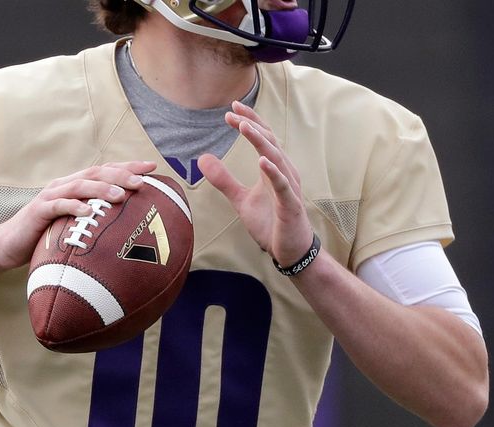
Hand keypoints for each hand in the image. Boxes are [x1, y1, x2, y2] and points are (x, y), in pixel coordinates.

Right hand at [0, 161, 155, 269]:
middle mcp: (64, 186)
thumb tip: (128, 227)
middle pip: (96, 173)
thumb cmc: (45, 236)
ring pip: (80, 186)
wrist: (9, 245)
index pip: (105, 171)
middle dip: (121, 175)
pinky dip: (74, 207)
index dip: (128, 167)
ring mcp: (50, 196)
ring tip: (121, 195)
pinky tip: (89, 212)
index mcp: (75, 187)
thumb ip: (95, 220)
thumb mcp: (74, 226)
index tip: (152, 168)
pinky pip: (58, 206)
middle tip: (143, 182)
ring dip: (102, 189)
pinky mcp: (39, 211)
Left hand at [199, 101, 312, 266]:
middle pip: (269, 141)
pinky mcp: (290, 205)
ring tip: (244, 127)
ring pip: (276, 158)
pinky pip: (283, 185)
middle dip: (251, 125)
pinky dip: (273, 172)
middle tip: (233, 112)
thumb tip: (203, 159)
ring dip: (260, 142)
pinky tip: (261, 160)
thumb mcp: (241, 200)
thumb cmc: (271, 223)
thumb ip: (224, 180)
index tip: (231, 109)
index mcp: (273, 169)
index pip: (262, 138)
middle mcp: (284, 172)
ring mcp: (289, 187)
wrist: (290, 250)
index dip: (249, 122)